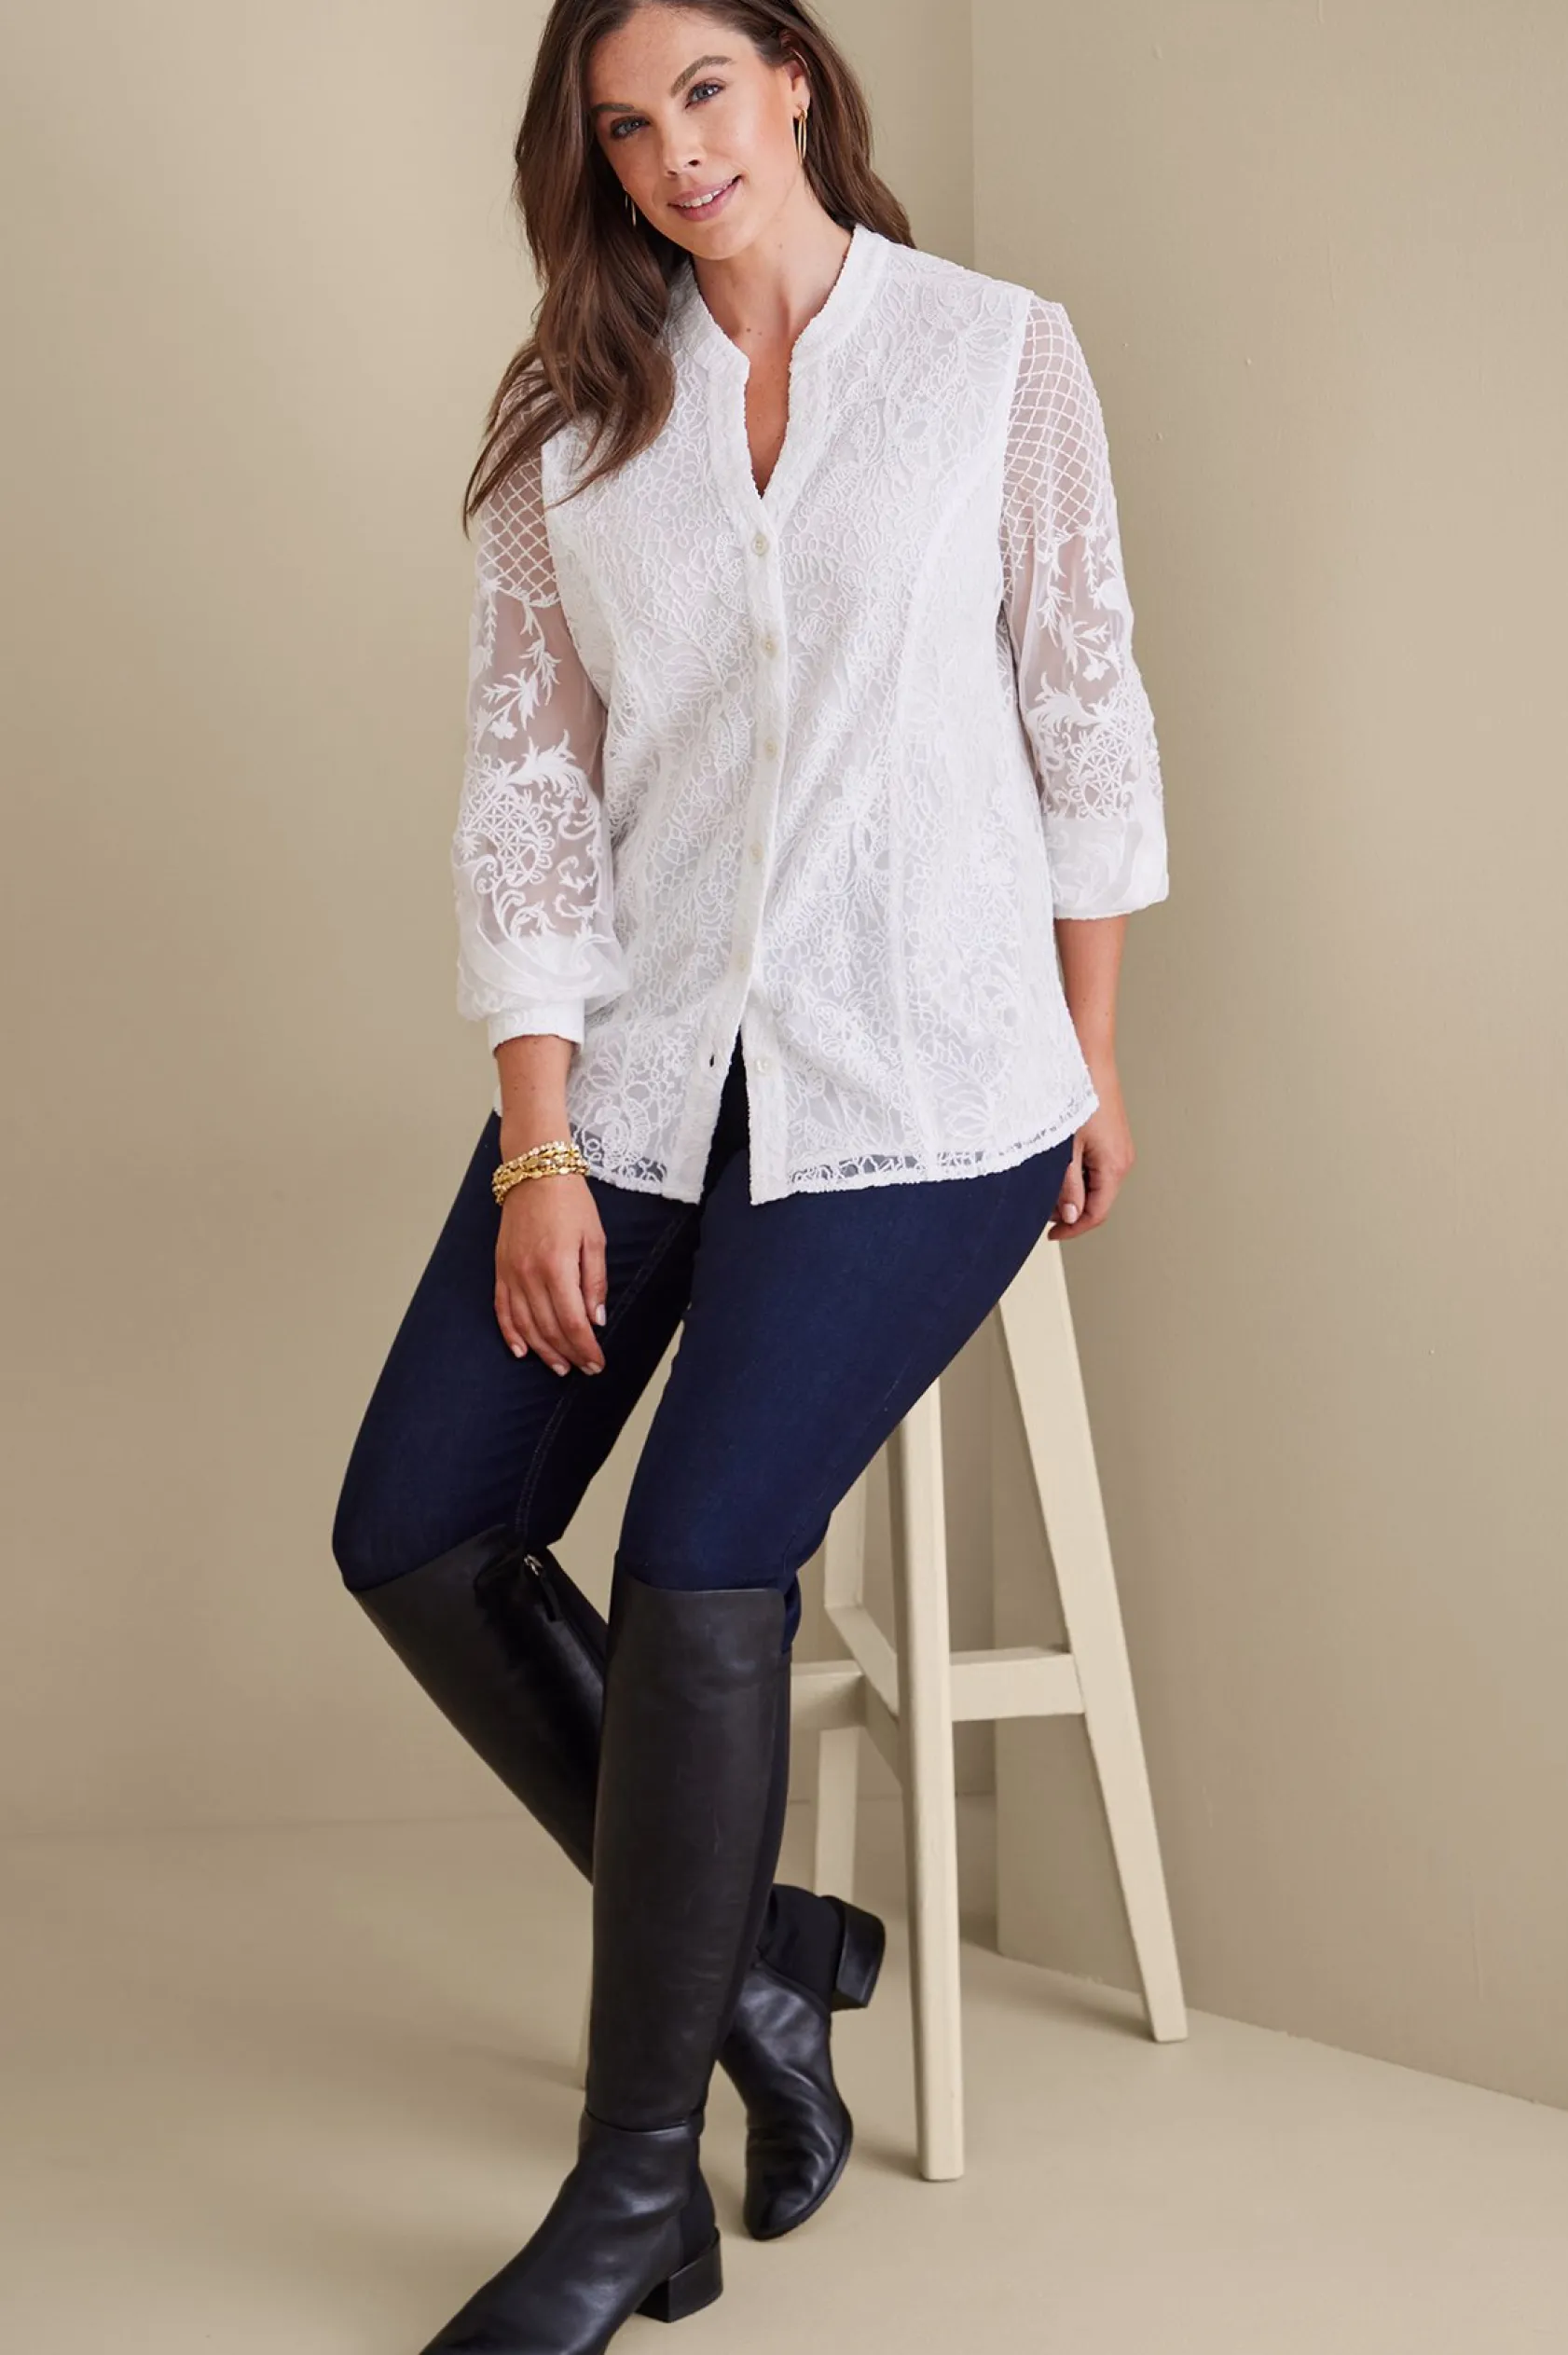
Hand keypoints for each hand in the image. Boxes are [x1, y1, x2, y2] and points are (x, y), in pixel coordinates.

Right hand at [494, 1173, 607, 1375]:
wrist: (535, 1173)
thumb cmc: (570, 1202)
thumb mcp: (594, 1238)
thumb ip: (595, 1281)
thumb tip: (597, 1319)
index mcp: (557, 1266)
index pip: (572, 1321)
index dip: (586, 1348)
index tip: (598, 1362)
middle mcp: (530, 1274)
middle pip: (549, 1328)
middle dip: (569, 1353)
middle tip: (585, 1368)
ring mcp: (511, 1273)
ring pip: (525, 1325)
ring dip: (543, 1351)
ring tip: (560, 1367)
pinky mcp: (500, 1269)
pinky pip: (502, 1309)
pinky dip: (511, 1333)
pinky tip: (522, 1351)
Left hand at [1051, 1063, 1134, 1241]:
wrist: (1087, 1057)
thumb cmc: (1076, 1096)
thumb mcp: (1065, 1148)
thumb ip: (1068, 1185)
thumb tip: (1070, 1216)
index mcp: (1114, 1167)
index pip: (1096, 1214)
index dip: (1072, 1229)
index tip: (1050, 1235)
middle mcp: (1123, 1160)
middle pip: (1098, 1201)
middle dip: (1070, 1210)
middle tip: (1040, 1206)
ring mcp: (1120, 1148)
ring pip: (1096, 1184)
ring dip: (1073, 1191)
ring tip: (1046, 1182)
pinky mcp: (1113, 1137)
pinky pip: (1097, 1167)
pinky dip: (1078, 1174)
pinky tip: (1058, 1163)